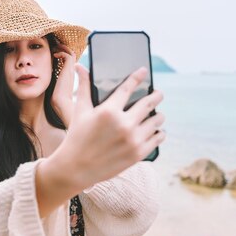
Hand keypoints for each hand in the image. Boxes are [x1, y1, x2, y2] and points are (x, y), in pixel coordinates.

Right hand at [43, 64, 165, 191]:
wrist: (76, 168)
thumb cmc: (76, 137)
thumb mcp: (80, 111)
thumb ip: (84, 87)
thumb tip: (81, 66)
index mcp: (108, 111)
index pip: (128, 88)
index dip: (137, 77)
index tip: (143, 71)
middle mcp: (123, 124)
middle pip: (149, 103)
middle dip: (156, 95)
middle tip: (158, 93)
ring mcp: (133, 140)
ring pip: (156, 121)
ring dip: (158, 115)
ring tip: (157, 114)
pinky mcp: (139, 153)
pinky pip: (157, 138)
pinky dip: (159, 133)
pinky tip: (156, 131)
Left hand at [51, 44, 76, 127]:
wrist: (61, 103)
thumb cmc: (57, 98)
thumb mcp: (54, 86)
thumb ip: (53, 81)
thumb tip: (44, 78)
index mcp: (69, 75)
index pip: (69, 61)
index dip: (63, 55)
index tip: (55, 53)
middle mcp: (71, 71)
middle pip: (71, 54)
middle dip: (63, 49)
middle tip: (55, 47)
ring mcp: (70, 70)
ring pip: (71, 53)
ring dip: (62, 48)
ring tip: (55, 48)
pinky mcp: (68, 70)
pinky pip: (68, 56)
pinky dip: (62, 52)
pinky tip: (54, 55)